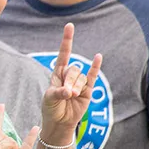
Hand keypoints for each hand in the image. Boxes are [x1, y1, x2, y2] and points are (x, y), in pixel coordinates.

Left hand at [40, 22, 101, 138]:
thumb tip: (69, 91)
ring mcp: (79, 82)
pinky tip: (98, 57)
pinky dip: (95, 67)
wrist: (59, 122)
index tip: (69, 26)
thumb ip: (58, 92)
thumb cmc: (51, 109)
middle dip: (69, 81)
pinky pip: (93, 77)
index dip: (66, 41)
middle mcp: (69, 76)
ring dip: (76, 87)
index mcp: (57, 74)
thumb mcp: (49, 99)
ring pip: (81, 77)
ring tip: (70, 97)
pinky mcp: (88, 90)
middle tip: (65, 93)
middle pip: (73, 70)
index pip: (63, 54)